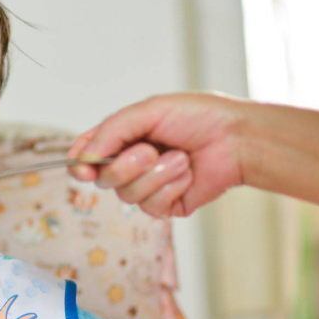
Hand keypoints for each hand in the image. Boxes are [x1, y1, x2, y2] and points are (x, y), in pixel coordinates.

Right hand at [67, 92, 248, 217]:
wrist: (237, 139)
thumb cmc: (199, 117)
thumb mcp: (148, 111)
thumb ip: (111, 131)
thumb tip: (84, 157)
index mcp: (122, 138)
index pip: (87, 155)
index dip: (81, 164)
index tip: (84, 168)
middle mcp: (131, 164)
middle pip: (104, 178)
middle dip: (126, 165)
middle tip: (151, 150)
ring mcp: (148, 186)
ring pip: (127, 195)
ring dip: (156, 175)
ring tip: (181, 158)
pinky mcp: (167, 206)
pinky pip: (152, 207)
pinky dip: (171, 187)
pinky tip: (188, 174)